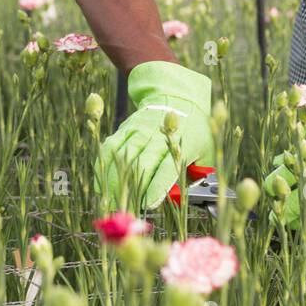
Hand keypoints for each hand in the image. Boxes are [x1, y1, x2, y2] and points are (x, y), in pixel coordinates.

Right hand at [96, 61, 213, 211]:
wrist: (177, 97)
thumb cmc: (194, 129)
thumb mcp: (204, 152)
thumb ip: (194, 175)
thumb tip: (178, 197)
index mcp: (179, 145)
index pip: (165, 170)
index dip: (156, 188)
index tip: (149, 204)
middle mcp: (157, 137)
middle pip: (140, 164)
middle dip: (131, 188)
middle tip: (124, 207)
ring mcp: (139, 131)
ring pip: (122, 155)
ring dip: (113, 178)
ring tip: (108, 197)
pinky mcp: (126, 127)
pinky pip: (111, 145)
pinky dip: (104, 163)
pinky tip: (100, 179)